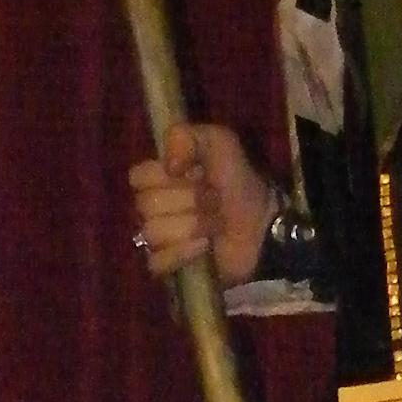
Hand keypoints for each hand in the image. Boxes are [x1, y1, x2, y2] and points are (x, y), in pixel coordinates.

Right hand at [128, 120, 274, 287]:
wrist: (263, 229)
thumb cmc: (242, 186)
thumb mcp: (221, 144)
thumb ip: (186, 136)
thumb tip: (167, 166)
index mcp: (165, 177)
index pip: (138, 177)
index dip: (162, 177)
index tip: (190, 175)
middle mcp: (159, 206)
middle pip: (144, 204)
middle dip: (184, 202)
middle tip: (211, 202)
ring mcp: (162, 238)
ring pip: (151, 232)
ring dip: (189, 228)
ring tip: (213, 225)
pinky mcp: (169, 265)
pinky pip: (156, 261)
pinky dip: (182, 254)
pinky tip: (204, 247)